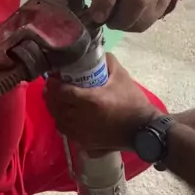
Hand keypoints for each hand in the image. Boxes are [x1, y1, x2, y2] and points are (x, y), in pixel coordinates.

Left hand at [43, 53, 159, 150]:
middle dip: (51, 95)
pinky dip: (61, 121)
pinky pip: (65, 131)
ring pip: (58, 119)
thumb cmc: (133, 101)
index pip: (62, 92)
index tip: (52, 77)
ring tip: (56, 100)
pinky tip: (64, 114)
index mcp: (90, 100)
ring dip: (54, 108)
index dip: (53, 84)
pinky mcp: (84, 142)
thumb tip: (97, 53)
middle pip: (56, 106)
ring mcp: (81, 132)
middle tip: (52, 86)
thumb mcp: (122, 76)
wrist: (143, 129)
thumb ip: (108, 62)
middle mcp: (81, 117)